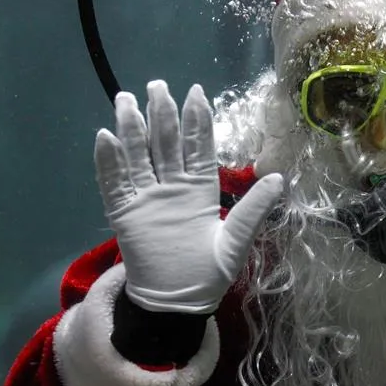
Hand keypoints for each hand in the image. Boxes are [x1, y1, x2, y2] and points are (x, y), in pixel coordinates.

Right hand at [94, 80, 283, 313]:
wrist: (178, 301)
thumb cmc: (210, 272)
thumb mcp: (236, 240)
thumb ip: (254, 209)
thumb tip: (279, 177)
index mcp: (200, 188)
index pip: (198, 146)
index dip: (197, 120)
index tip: (197, 91)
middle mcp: (172, 186)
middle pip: (165, 143)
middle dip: (162, 113)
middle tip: (157, 84)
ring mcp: (147, 198)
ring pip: (138, 155)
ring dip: (132, 128)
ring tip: (125, 100)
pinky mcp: (125, 214)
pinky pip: (114, 184)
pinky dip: (109, 162)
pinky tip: (106, 137)